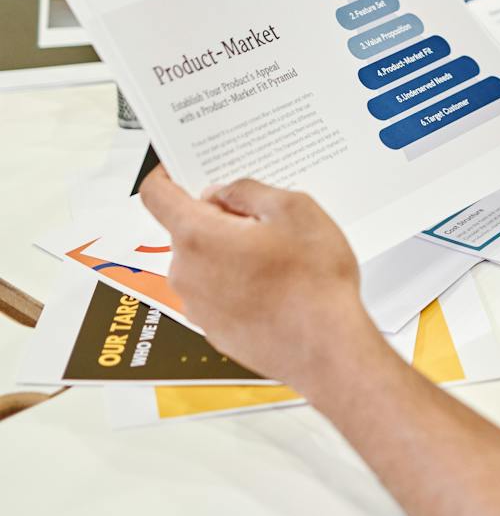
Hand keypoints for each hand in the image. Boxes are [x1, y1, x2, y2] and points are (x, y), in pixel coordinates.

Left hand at [139, 166, 374, 392]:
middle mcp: (187, 273)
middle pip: (187, 229)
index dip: (167, 173)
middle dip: (217, 217)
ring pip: (204, 262)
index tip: (183, 167)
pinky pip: (217, 292)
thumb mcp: (293, 209)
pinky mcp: (215, 331)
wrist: (326, 349)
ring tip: (278, 253)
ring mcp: (198, 307)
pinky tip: (276, 283)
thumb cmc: (313, 283)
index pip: (156, 195)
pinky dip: (238, 281)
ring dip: (230, 251)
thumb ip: (249, 191)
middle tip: (261, 215)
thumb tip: (225, 193)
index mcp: (198, 237)